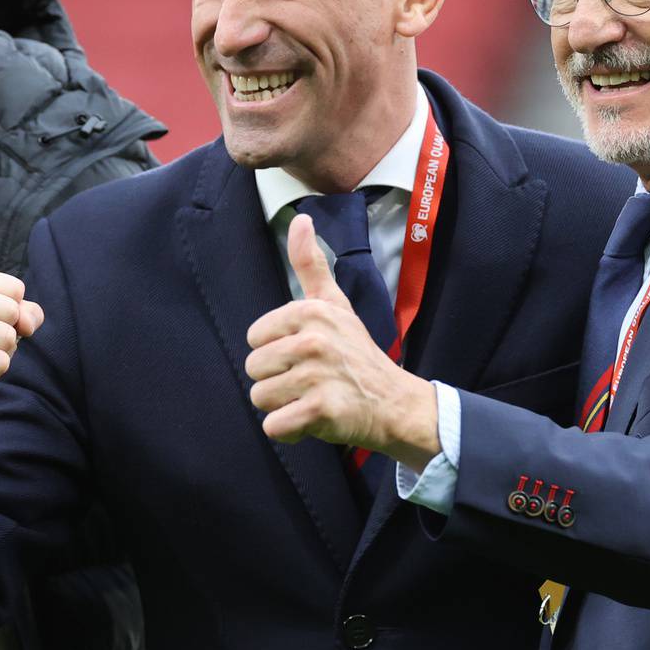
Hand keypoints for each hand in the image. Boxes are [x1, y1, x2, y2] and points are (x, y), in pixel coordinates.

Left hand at [245, 214, 437, 467]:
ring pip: (260, 398)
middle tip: (311, 381)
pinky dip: (290, 430)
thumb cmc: (357, 354)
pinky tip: (312, 420)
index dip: (276, 352)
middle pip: (254, 369)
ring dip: (282, 406)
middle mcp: (313, 341)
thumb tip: (300, 219)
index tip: (306, 355)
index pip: (255, 338)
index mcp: (310, 312)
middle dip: (277, 381)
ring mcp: (318, 377)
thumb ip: (311, 264)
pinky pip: (274, 426)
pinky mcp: (321, 411)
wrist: (395, 403)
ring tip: (311, 398)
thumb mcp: (335, 305)